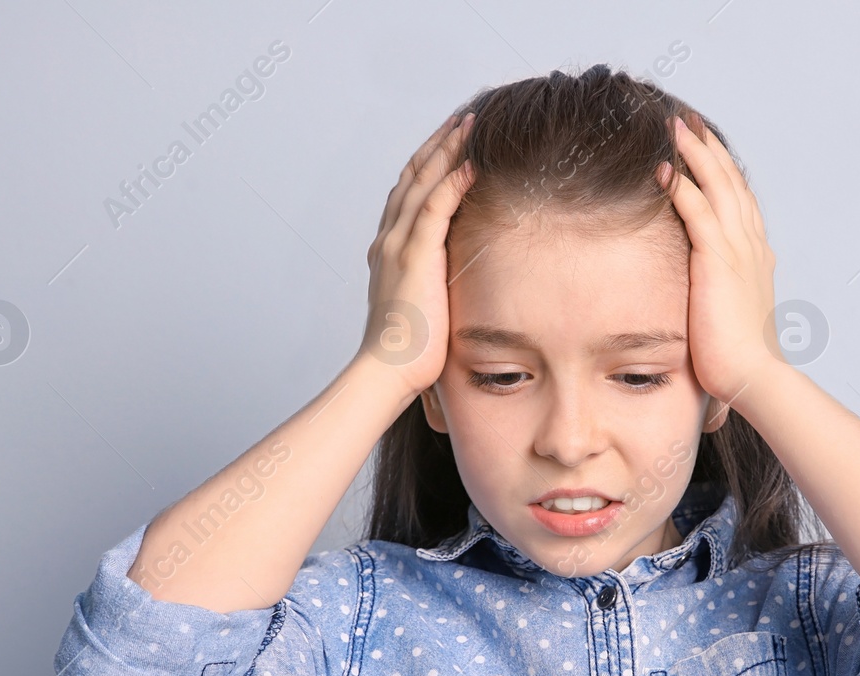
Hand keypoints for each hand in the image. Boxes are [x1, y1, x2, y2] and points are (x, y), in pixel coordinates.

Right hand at [360, 112, 476, 395]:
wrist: (387, 371)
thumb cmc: (406, 352)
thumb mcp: (420, 308)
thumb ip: (431, 286)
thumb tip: (451, 287)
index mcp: (389, 252)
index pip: (407, 197)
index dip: (427, 166)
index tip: (448, 145)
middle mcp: (389, 240)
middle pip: (412, 178)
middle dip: (437, 145)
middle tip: (461, 120)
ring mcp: (399, 245)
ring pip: (423, 183)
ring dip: (447, 150)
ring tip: (470, 125)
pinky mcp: (416, 256)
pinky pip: (436, 207)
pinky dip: (453, 181)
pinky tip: (472, 164)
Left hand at [657, 115, 782, 405]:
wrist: (751, 375)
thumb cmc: (737, 358)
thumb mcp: (729, 317)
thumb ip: (719, 297)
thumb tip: (704, 302)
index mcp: (755, 258)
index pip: (739, 202)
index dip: (721, 171)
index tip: (703, 148)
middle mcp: (751, 246)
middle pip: (730, 183)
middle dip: (708, 149)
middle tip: (687, 121)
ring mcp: (738, 250)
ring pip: (716, 186)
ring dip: (694, 153)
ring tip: (674, 126)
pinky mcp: (718, 261)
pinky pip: (697, 211)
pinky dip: (681, 185)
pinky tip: (662, 167)